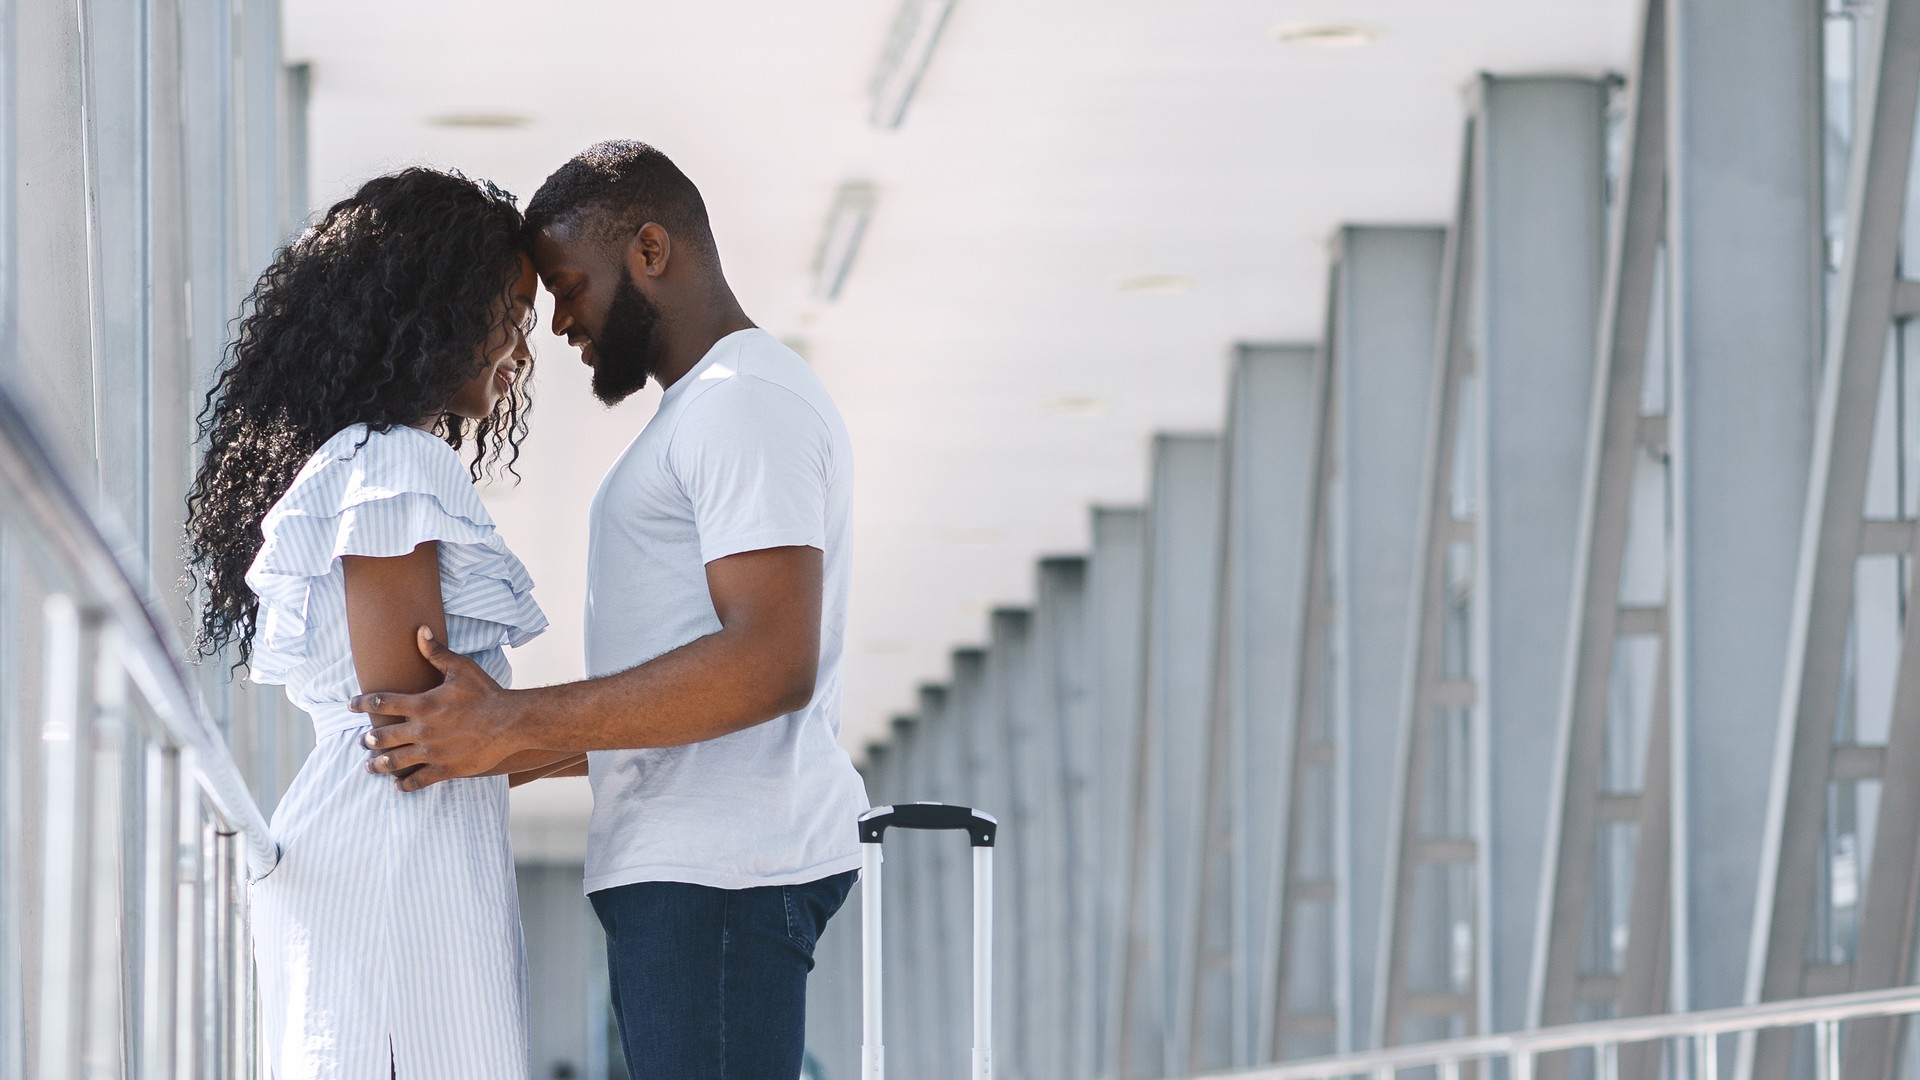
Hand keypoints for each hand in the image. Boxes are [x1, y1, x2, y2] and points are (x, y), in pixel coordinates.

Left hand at [351, 627, 517, 790]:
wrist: (511, 722)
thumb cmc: (487, 693)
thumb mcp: (461, 668)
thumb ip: (437, 652)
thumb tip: (420, 630)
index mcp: (422, 704)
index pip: (382, 702)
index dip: (363, 702)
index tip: (351, 705)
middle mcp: (422, 729)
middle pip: (383, 737)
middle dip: (369, 740)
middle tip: (362, 742)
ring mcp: (432, 751)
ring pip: (395, 762)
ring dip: (379, 764)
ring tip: (370, 766)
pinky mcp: (445, 768)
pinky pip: (418, 780)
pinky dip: (405, 784)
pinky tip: (398, 785)